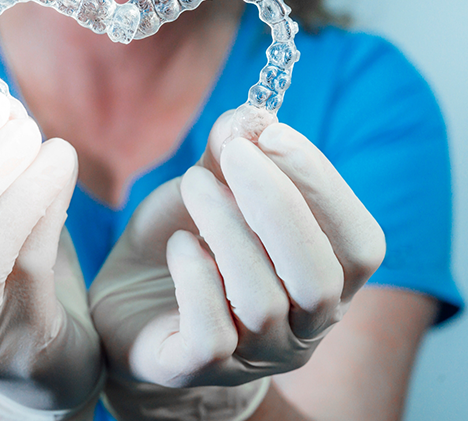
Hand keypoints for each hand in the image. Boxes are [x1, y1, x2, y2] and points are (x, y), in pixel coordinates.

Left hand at [89, 110, 384, 418]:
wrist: (127, 301)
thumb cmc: (184, 243)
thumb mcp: (210, 190)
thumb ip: (231, 156)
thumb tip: (249, 116)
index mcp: (323, 281)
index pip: (359, 243)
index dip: (322, 185)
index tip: (273, 133)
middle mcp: (301, 328)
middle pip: (320, 278)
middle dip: (278, 203)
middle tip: (233, 153)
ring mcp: (253, 357)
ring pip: (263, 301)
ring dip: (227, 228)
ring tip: (194, 185)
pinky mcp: (198, 370)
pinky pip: (212, 335)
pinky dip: (196, 278)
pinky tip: (180, 246)